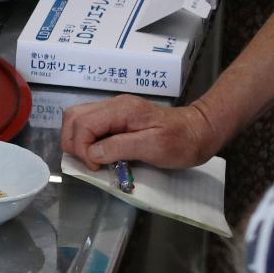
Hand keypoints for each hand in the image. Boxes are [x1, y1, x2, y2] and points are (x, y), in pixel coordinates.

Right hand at [61, 95, 223, 171]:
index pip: (82, 124)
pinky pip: (90, 124)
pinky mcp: (117, 117)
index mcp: (121, 110)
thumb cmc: (181, 142)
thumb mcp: (153, 147)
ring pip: (78, 118)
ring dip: (77, 141)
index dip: (81, 148)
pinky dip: (87, 140)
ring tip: (91, 159)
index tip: (96, 167)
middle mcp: (113, 105)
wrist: (200, 131)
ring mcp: (114, 110)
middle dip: (73, 143)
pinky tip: (99, 153)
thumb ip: (119, 147)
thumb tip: (91, 154)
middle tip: (89, 163)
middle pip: (73, 117)